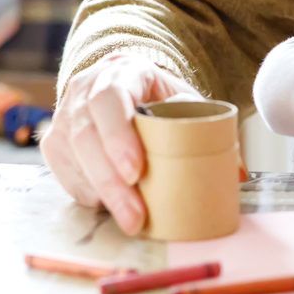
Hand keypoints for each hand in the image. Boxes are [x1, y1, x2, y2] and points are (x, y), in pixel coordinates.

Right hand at [39, 53, 200, 234]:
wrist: (125, 84)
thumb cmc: (159, 97)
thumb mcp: (184, 99)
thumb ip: (206, 127)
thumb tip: (238, 173)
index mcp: (121, 72)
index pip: (110, 100)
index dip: (118, 137)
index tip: (136, 172)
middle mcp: (84, 91)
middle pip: (86, 137)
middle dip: (111, 182)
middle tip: (136, 215)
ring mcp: (64, 116)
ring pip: (72, 159)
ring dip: (101, 194)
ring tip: (129, 220)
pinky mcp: (55, 144)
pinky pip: (65, 175)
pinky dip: (89, 195)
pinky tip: (110, 207)